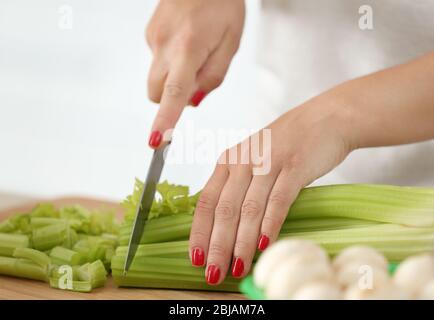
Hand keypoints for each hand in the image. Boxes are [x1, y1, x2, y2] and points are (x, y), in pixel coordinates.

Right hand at [146, 0, 244, 147]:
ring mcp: (153, 38)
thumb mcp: (230, 43)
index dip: (165, 120)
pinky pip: (157, 60)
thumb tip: (193, 102)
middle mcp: (165, 44)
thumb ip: (213, 77)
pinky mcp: (149, 33)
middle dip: (171, 98)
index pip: (174, 92)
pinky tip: (185, 40)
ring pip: (156, 77)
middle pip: (156, 93)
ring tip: (193, 52)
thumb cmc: (223, 5)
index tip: (156, 142)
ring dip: (172, 78)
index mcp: (189, 48)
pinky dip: (170, 60)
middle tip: (197, 76)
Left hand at [188, 95, 352, 284]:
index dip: (199, 232)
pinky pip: (278, 201)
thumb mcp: (253, 160)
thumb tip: (225, 227)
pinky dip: (269, 225)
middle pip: (223, 209)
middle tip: (214, 273)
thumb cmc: (286, 145)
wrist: (324, 119)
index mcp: (229, 161)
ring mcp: (268, 162)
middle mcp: (243, 161)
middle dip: (217, 245)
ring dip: (242, 242)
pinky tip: (264, 246)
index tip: (194, 258)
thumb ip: (238, 186)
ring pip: (248, 209)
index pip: (205, 201)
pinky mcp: (294, 166)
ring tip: (237, 268)